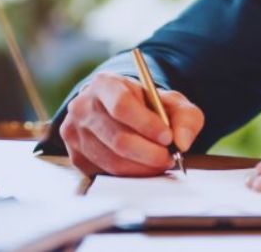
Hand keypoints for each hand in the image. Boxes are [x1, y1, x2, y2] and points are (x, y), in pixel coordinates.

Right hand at [59, 72, 204, 176]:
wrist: (119, 113)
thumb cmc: (146, 106)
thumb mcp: (171, 102)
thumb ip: (185, 117)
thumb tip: (183, 142)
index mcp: (104, 84)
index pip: (122, 106)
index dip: (147, 125)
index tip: (168, 138)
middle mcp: (82, 107)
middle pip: (117, 138)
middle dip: (150, 153)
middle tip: (169, 157)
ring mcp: (75, 134)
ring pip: (112, 161)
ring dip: (142, 167)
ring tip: (160, 162)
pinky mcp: (76, 157)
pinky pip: (106, 174)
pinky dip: (130, 175)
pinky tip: (142, 167)